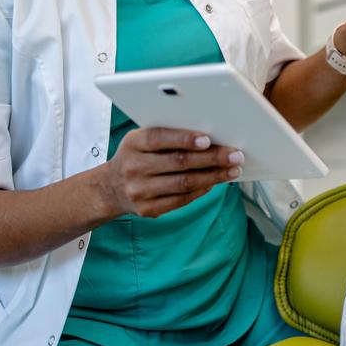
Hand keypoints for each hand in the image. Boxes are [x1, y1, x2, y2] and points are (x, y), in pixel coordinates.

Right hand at [98, 128, 242, 217]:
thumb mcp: (141, 140)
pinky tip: (215, 183)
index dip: (184, 138)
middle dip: (211, 158)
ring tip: (232, 170)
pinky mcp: (148, 210)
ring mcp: (140, 191)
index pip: (159, 138)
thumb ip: (167, 136)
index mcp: (133, 144)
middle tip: (235, 155)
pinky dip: (202, 190)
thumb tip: (208, 137)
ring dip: (213, 176)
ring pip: (184, 183)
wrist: (110, 189)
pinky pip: (181, 200)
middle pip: (178, 162)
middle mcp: (134, 167)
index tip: (208, 139)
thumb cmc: (136, 157)